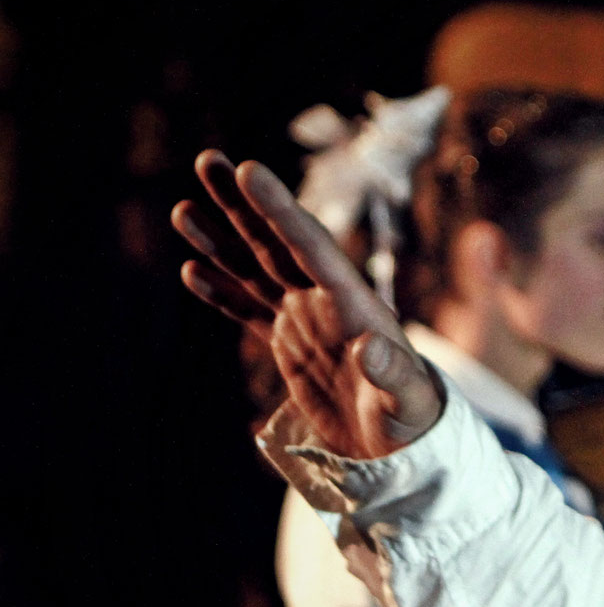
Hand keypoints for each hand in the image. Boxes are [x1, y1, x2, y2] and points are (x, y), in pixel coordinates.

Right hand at [174, 150, 442, 458]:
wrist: (406, 447)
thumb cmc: (416, 419)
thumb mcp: (410, 399)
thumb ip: (394, 372)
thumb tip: (370, 347)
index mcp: (356, 305)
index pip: (312, 247)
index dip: (280, 210)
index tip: (251, 171)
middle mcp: (328, 303)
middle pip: (277, 244)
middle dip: (243, 204)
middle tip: (208, 159)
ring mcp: (307, 321)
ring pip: (256, 271)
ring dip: (222, 240)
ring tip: (184, 208)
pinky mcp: (292, 347)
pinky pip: (251, 312)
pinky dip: (223, 293)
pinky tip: (193, 269)